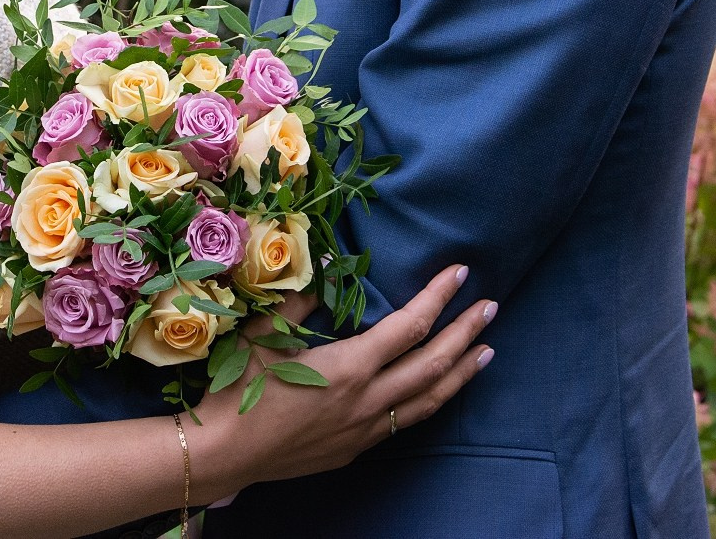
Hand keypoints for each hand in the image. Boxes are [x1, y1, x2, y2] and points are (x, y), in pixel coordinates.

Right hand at [194, 265, 493, 492]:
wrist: (223, 453)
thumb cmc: (239, 389)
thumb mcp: (265, 333)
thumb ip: (300, 297)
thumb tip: (326, 263)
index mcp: (351, 367)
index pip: (411, 326)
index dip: (439, 297)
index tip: (461, 273)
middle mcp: (369, 400)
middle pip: (434, 364)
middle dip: (467, 333)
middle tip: (491, 308)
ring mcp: (365, 430)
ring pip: (429, 401)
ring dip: (461, 374)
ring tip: (486, 353)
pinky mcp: (354, 448)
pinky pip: (403, 423)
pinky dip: (428, 402)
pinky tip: (433, 392)